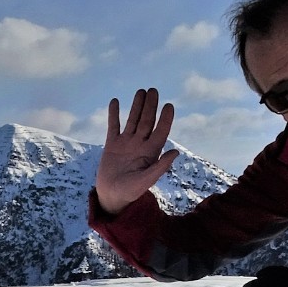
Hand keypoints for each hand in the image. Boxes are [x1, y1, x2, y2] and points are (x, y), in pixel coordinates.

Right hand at [94, 88, 179, 214]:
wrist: (111, 196)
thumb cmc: (131, 192)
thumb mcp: (146, 181)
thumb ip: (160, 167)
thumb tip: (175, 152)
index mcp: (150, 152)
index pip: (160, 131)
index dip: (165, 118)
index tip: (168, 105)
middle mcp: (140, 144)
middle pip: (147, 121)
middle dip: (151, 106)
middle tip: (154, 91)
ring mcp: (126, 143)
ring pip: (132, 120)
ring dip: (137, 106)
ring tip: (141, 91)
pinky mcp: (112, 144)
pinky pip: (113, 126)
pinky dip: (114, 114)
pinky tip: (115, 102)